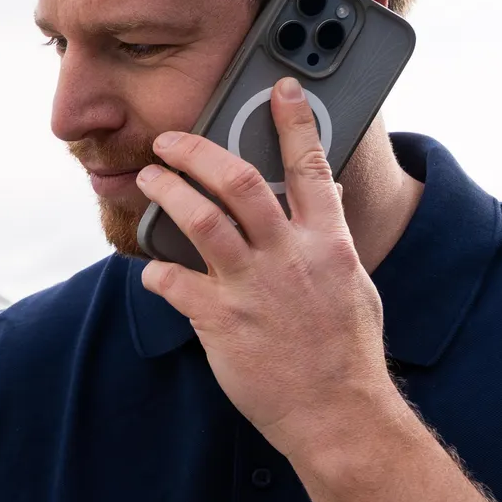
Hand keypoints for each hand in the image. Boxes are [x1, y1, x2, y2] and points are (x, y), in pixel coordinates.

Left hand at [134, 77, 405, 464]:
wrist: (338, 412)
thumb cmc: (347, 354)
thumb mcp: (353, 286)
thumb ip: (327, 247)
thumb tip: (316, 217)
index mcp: (326, 241)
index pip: (310, 166)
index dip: (292, 122)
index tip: (279, 88)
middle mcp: (287, 254)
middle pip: (235, 180)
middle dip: (195, 150)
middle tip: (169, 139)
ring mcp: (251, 285)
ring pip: (198, 218)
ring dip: (166, 191)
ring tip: (148, 179)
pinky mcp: (220, 319)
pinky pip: (173, 282)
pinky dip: (156, 273)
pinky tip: (149, 272)